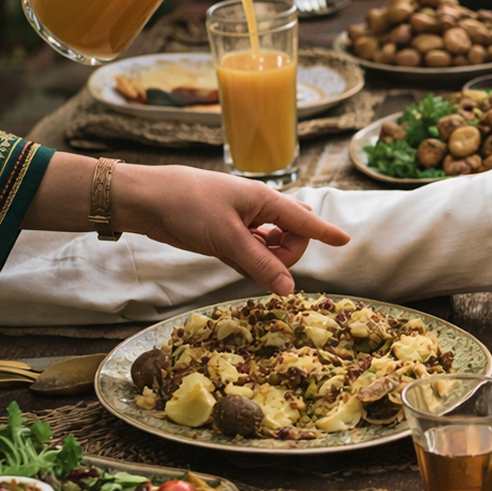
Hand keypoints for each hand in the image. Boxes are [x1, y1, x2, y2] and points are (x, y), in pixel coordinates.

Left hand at [114, 165, 349, 294]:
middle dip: (288, 252)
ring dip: (267, 258)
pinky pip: (251, 249)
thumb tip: (289, 291)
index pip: (304, 220)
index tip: (346, 240)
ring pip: (270, 243)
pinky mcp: (225, 233)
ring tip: (245, 262)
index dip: (325, 233)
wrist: (146, 200)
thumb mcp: (228, 239)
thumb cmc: (188, 208)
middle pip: (291, 233)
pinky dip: (250, 259)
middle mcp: (257, 208)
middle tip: (268, 266)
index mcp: (264, 200)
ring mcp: (240, 220)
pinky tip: (236, 262)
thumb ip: (261, 265)